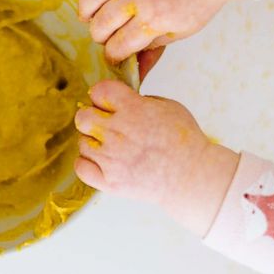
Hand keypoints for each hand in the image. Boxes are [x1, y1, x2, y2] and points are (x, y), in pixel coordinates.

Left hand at [74, 80, 238, 234]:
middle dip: (92, 117)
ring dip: (92, 141)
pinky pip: (80, 167)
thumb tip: (118, 100)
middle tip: (104, 124)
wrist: (193, 176)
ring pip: (82, 142)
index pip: (99, 91)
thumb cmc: (185, 141)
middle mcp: (118, 133)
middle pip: (82, 117)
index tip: (107, 102)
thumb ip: (139, 100)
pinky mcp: (110, 182)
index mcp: (134, 110)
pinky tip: (100, 161)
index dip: (102, 95)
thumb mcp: (168, 106)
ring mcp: (112, 159)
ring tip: (109, 145)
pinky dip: (87, 163)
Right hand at [78, 0, 250, 61]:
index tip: (113, 53)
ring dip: (87, 8)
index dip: (112, 54)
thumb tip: (134, 66)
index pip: (118, 46)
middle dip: (98, 34)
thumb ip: (153, 46)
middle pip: (101, 24)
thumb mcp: (181, 31)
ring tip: (89, 13)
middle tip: (103, 33)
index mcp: (152, 20)